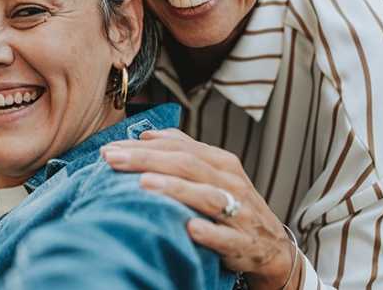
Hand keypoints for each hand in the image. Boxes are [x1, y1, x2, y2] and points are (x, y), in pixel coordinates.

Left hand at [101, 129, 298, 289]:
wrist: (272, 247)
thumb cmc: (233, 204)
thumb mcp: (212, 173)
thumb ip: (183, 151)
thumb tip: (147, 135)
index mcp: (221, 162)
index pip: (178, 147)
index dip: (143, 146)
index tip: (110, 149)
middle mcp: (231, 182)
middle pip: (187, 164)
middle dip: (146, 160)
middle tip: (112, 159)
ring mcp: (240, 213)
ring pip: (207, 196)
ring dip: (175, 189)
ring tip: (144, 184)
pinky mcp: (244, 244)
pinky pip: (226, 238)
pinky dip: (209, 233)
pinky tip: (189, 228)